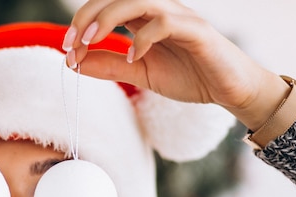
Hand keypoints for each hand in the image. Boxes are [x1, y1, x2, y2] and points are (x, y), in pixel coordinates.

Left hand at [63, 0, 289, 129]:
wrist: (228, 89)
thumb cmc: (188, 76)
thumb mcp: (138, 73)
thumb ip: (108, 66)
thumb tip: (73, 64)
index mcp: (143, 18)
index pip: (106, 7)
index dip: (82, 23)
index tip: (67, 49)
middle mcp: (158, 11)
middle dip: (87, 17)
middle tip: (71, 44)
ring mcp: (178, 17)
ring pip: (139, 1)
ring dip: (108, 19)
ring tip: (91, 42)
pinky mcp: (196, 31)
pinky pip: (165, 22)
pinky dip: (143, 38)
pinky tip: (132, 58)